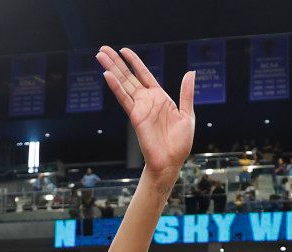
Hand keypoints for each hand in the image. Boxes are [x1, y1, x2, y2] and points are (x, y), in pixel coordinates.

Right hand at [96, 46, 193, 181]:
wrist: (172, 161)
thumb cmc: (180, 143)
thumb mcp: (187, 114)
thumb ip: (187, 93)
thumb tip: (190, 72)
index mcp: (160, 97)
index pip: (144, 74)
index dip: (134, 62)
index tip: (124, 50)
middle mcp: (147, 100)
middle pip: (129, 76)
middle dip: (116, 62)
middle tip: (103, 49)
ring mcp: (140, 108)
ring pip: (123, 84)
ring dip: (112, 69)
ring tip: (100, 55)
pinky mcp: (135, 117)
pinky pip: (124, 99)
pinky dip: (116, 87)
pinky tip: (108, 75)